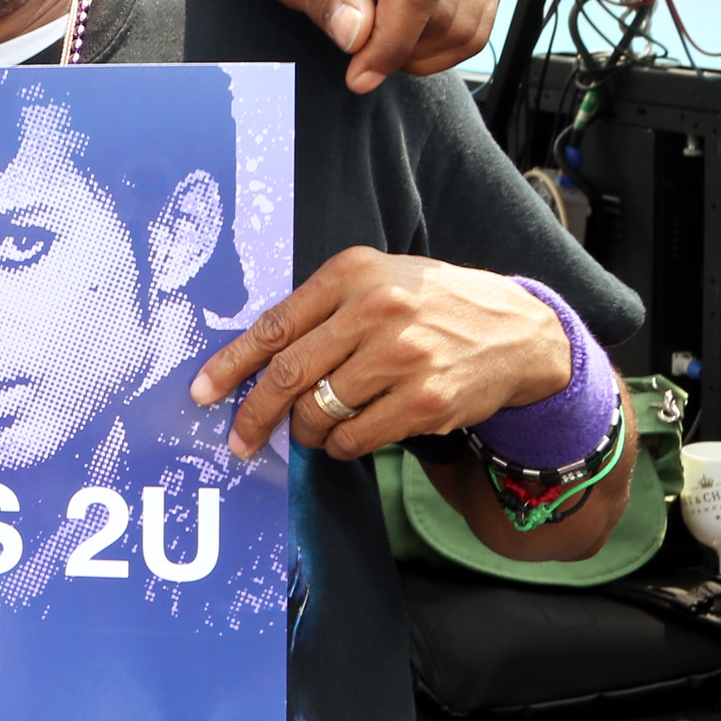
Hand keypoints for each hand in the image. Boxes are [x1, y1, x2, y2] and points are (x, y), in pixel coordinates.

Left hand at [189, 247, 570, 461]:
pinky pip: (357, 437)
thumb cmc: (431, 306)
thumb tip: (254, 363)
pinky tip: (350, 436)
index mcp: (351, 275)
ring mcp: (402, 357)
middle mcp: (375, 310)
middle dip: (253, 414)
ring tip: (314, 428)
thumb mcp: (377, 281)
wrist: (519, 330)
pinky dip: (342, 445)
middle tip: (239, 439)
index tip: (201, 394)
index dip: (230, 366)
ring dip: (306, 431)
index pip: (273, 326)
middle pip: (288, 375)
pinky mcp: (426, 401)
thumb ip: (321, 309)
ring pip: (319, 411)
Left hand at [265, 0, 498, 92]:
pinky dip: (443, 45)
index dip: (393, 41)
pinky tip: (407, 30)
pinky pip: (479, 24)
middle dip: (401, 50)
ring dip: (422, 51)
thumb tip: (355, 37)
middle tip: (359, 44)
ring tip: (380, 29)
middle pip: (446, 11)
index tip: (361, 73)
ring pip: (468, 25)